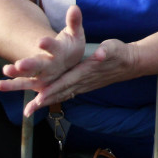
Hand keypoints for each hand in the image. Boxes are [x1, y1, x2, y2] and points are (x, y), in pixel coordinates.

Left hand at [0, 5, 85, 95]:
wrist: (71, 65)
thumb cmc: (71, 45)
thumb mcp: (75, 33)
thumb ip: (74, 21)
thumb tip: (74, 7)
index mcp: (61, 53)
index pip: (55, 48)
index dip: (49, 45)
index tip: (41, 41)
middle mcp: (52, 66)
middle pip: (41, 66)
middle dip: (31, 65)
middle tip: (20, 63)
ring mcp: (43, 75)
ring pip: (29, 77)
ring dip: (17, 75)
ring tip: (6, 69)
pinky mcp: (35, 82)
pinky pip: (21, 84)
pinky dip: (10, 85)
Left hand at [18, 38, 137, 115]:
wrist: (130, 63)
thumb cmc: (119, 53)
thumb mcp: (113, 47)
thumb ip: (105, 51)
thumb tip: (100, 54)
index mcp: (86, 71)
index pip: (66, 82)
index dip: (53, 90)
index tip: (39, 97)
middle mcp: (83, 81)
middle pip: (60, 93)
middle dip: (43, 101)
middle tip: (27, 110)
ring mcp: (83, 85)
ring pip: (61, 95)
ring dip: (46, 102)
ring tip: (29, 110)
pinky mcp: (84, 85)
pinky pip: (66, 94)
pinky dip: (54, 98)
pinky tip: (45, 102)